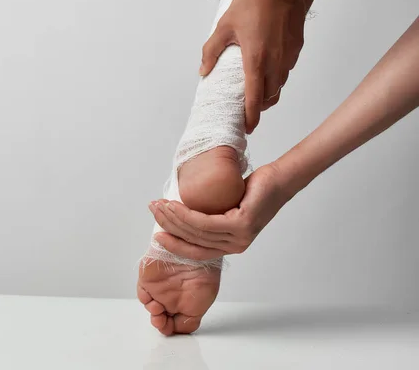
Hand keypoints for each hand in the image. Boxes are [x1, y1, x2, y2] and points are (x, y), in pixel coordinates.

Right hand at [149, 164, 292, 259]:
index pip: (196, 252)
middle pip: (193, 242)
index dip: (174, 245)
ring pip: (196, 232)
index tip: (158, 234)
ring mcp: (239, 238)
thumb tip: (179, 212)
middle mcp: (235, 246)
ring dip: (173, 218)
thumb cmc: (253, 191)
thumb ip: (209, 216)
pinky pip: (206, 222)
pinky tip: (175, 205)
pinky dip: (186, 214)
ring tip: (159, 205)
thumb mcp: (226, 207)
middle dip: (168, 226)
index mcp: (230, 246)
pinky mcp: (241, 225)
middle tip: (153, 210)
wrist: (279, 180)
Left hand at [200, 0, 309, 132]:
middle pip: (270, 97)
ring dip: (268, 93)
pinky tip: (266, 70)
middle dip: (259, 108)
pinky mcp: (296, 48)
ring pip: (280, 85)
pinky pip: (286, 70)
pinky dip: (277, 76)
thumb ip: (211, 52)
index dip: (251, 116)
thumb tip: (204, 71)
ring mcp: (288, 56)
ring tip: (255, 93)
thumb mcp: (223, 27)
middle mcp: (275, 62)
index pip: (255, 99)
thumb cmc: (252, 3)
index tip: (248, 127)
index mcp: (256, 60)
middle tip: (247, 111)